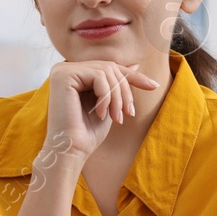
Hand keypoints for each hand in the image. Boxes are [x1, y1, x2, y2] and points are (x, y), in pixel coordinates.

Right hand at [45, 60, 160, 159]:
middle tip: (128, 114)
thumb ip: (117, 85)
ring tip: (116, 118)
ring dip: (117, 97)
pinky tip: (100, 114)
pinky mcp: (63, 75)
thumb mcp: (109, 104)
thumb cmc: (87, 133)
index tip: (154, 86)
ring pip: (106, 71)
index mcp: (75, 74)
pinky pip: (98, 76)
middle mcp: (65, 68)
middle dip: (124, 91)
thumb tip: (135, 64)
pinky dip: (106, 97)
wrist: (71, 151)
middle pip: (109, 68)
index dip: (133, 77)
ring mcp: (62, 70)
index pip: (109, 68)